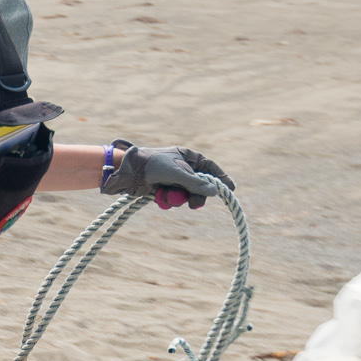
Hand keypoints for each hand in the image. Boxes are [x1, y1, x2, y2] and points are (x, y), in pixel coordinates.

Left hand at [101, 141, 231, 210]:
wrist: (129, 172)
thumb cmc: (153, 165)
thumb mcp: (177, 174)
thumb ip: (196, 183)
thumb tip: (215, 192)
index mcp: (189, 157)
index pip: (211, 168)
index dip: (222, 178)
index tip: (231, 189)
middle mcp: (183, 168)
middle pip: (200, 186)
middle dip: (196, 196)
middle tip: (194, 204)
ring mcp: (174, 179)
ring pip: (187, 195)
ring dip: (178, 198)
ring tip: (166, 194)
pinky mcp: (164, 189)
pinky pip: (174, 200)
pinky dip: (168, 200)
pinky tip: (159, 196)